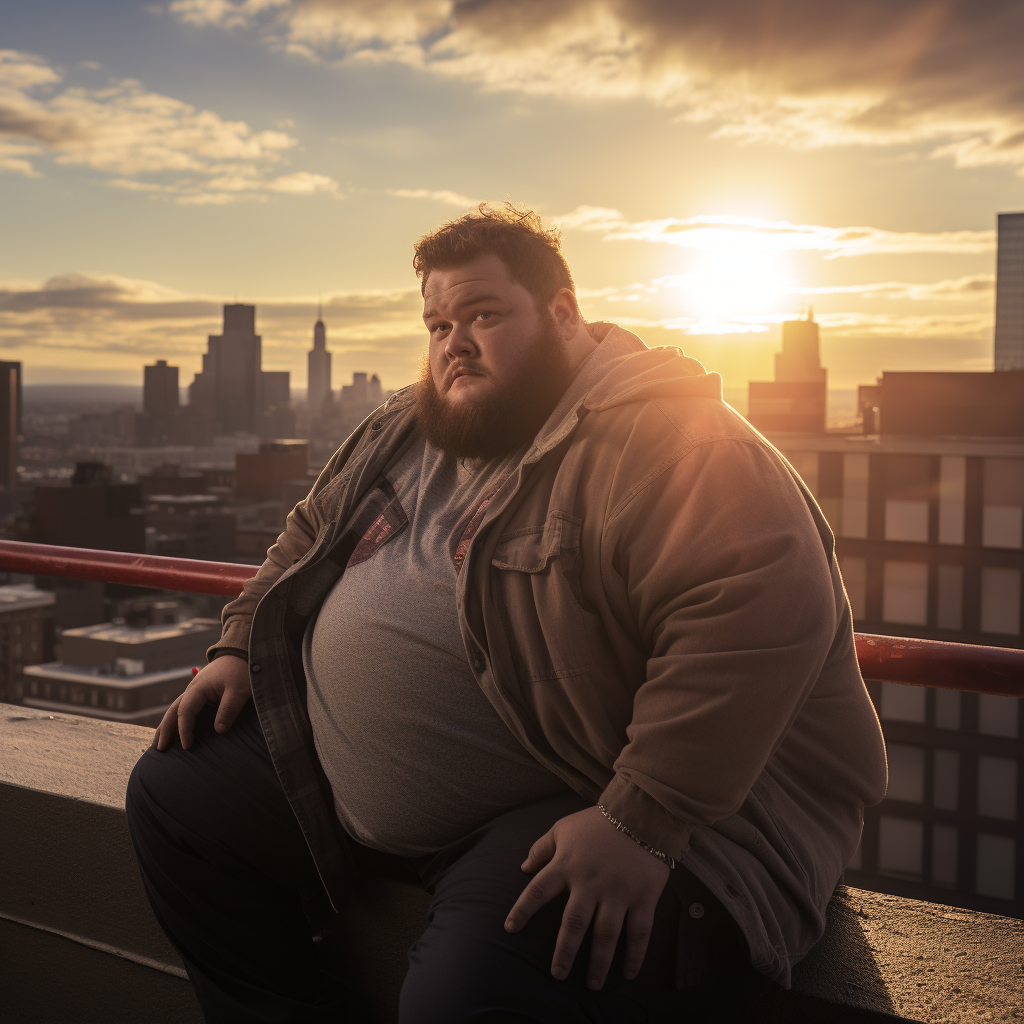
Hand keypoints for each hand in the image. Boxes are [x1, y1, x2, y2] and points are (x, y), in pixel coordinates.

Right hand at [152, 654, 251, 750]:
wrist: (241, 653)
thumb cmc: (240, 671)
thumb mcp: (239, 690)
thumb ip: (228, 709)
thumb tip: (219, 731)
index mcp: (198, 688)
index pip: (185, 712)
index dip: (184, 730)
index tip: (187, 746)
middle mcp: (192, 690)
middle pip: (173, 711)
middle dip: (165, 730)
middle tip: (159, 749)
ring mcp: (195, 692)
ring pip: (176, 710)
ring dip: (167, 726)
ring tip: (160, 744)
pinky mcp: (201, 695)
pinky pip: (185, 709)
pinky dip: (177, 721)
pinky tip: (175, 732)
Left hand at [504, 806, 670, 989]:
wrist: (642, 812)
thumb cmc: (599, 821)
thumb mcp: (564, 828)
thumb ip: (542, 848)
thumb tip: (523, 867)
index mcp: (567, 865)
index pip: (537, 891)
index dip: (522, 910)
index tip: (510, 928)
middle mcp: (590, 883)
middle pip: (572, 925)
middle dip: (564, 953)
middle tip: (558, 974)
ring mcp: (618, 892)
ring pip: (605, 936)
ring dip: (598, 963)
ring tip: (593, 984)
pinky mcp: (643, 897)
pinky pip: (639, 932)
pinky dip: (635, 955)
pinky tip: (629, 973)